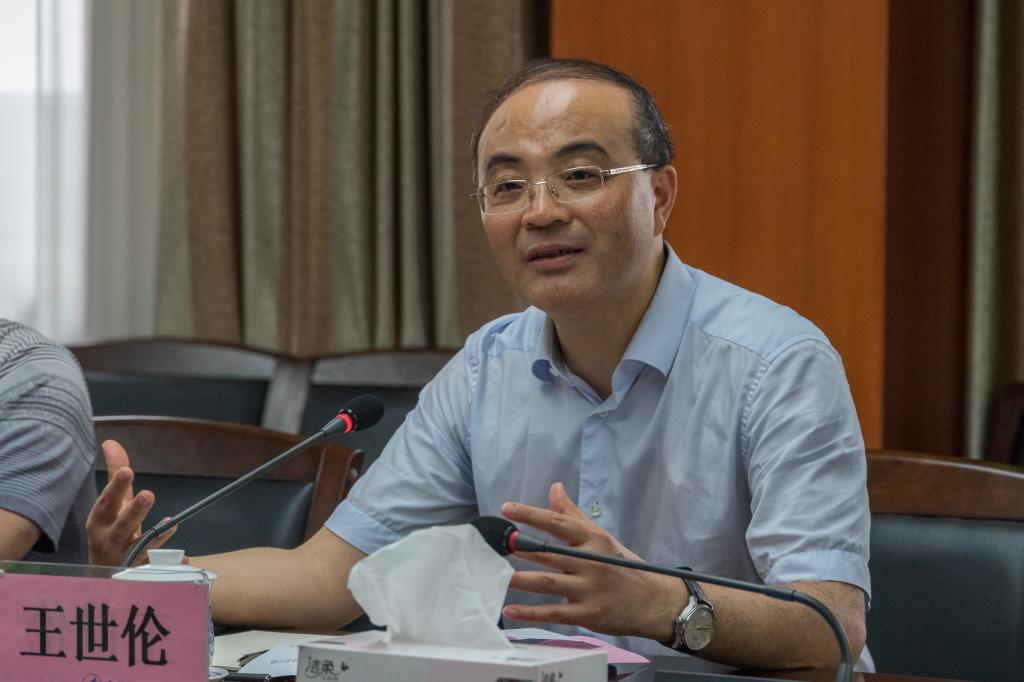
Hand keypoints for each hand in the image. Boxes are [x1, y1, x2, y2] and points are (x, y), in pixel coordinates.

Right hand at [85, 440, 175, 565]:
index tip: (128, 470)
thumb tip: (111, 442)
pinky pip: (157, 568)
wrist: (103, 576)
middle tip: (149, 494)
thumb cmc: (110, 530)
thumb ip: (116, 475)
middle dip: (134, 511)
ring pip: (140, 547)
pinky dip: (171, 563)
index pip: (107, 502)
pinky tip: (184, 559)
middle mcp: (109, 541)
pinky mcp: (141, 573)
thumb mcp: (113, 504)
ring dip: (156, 536)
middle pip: (122, 526)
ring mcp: (125, 559)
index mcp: (100, 522)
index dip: (116, 488)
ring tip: (172, 523)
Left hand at [500, 482, 686, 640]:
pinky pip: (554, 613)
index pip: (558, 523)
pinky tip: (510, 609)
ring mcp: (589, 590)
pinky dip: (531, 613)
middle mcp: (590, 563)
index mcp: (593, 540)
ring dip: (520, 579)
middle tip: (496, 543)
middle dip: (521, 547)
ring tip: (496, 576)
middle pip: (549, 552)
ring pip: (548, 582)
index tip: (507, 508)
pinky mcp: (588, 614)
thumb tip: (554, 488)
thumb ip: (573, 516)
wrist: (656, 602)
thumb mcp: (602, 539)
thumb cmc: (624, 567)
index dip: (531, 514)